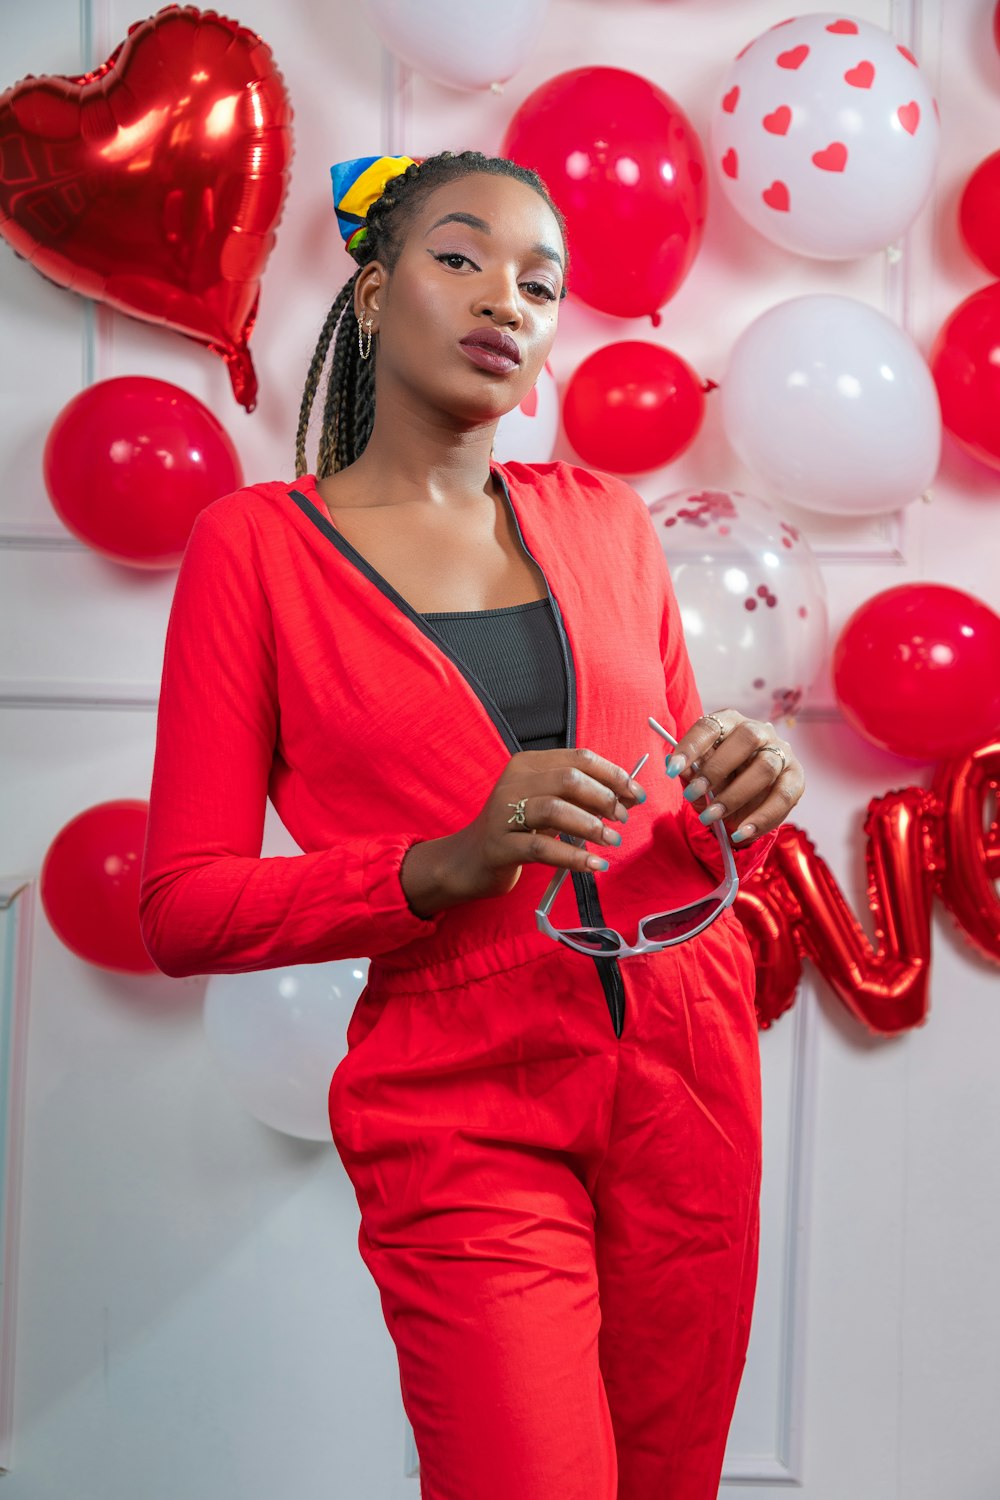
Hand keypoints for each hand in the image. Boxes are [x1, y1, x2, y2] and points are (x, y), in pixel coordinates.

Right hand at [400, 748, 646, 916]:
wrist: (468, 861)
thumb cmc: (516, 831)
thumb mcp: (548, 807)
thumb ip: (582, 798)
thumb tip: (629, 796)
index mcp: (528, 765)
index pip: (578, 758)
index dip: (613, 775)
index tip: (636, 794)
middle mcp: (513, 783)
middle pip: (568, 779)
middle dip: (604, 798)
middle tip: (622, 820)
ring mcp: (503, 813)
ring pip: (555, 809)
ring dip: (591, 826)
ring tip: (611, 841)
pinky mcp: (499, 845)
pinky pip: (541, 848)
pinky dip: (573, 856)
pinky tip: (593, 865)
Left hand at [666, 710, 803, 844]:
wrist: (744, 802)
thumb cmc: (718, 781)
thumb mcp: (699, 778)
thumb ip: (689, 772)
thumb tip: (676, 766)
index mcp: (729, 723)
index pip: (711, 725)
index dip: (691, 746)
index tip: (672, 769)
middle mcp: (759, 732)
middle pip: (746, 738)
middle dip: (716, 768)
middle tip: (692, 794)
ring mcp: (782, 753)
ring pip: (765, 768)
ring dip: (735, 796)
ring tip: (712, 817)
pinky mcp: (796, 778)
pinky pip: (783, 797)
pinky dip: (761, 818)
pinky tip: (740, 832)